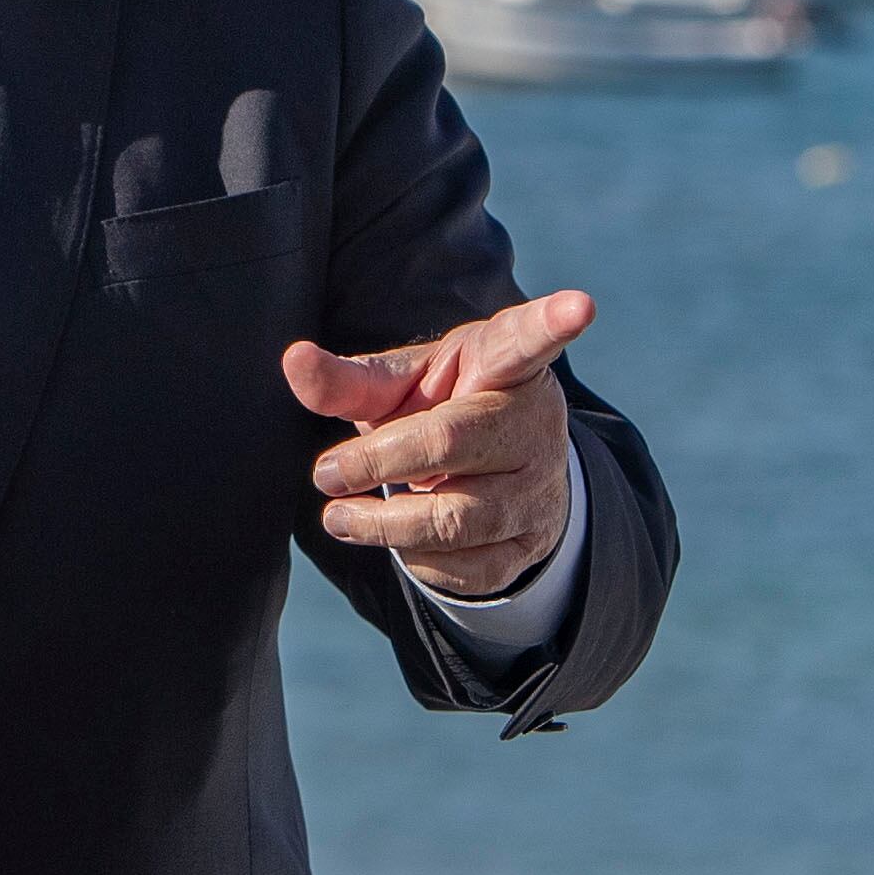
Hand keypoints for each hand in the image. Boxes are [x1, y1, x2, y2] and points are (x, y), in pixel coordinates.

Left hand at [284, 290, 590, 599]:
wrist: (503, 472)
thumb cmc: (445, 406)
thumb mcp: (406, 383)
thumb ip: (352, 378)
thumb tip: (293, 361)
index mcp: (506, 364)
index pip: (527, 340)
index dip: (552, 322)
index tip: (580, 305)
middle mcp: (534, 423)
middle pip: (452, 442)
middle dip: (379, 461)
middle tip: (325, 472)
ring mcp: (541, 487)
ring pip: (458, 519)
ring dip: (384, 524)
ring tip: (338, 516)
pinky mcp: (534, 544)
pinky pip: (470, 569)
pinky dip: (418, 559)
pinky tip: (394, 537)